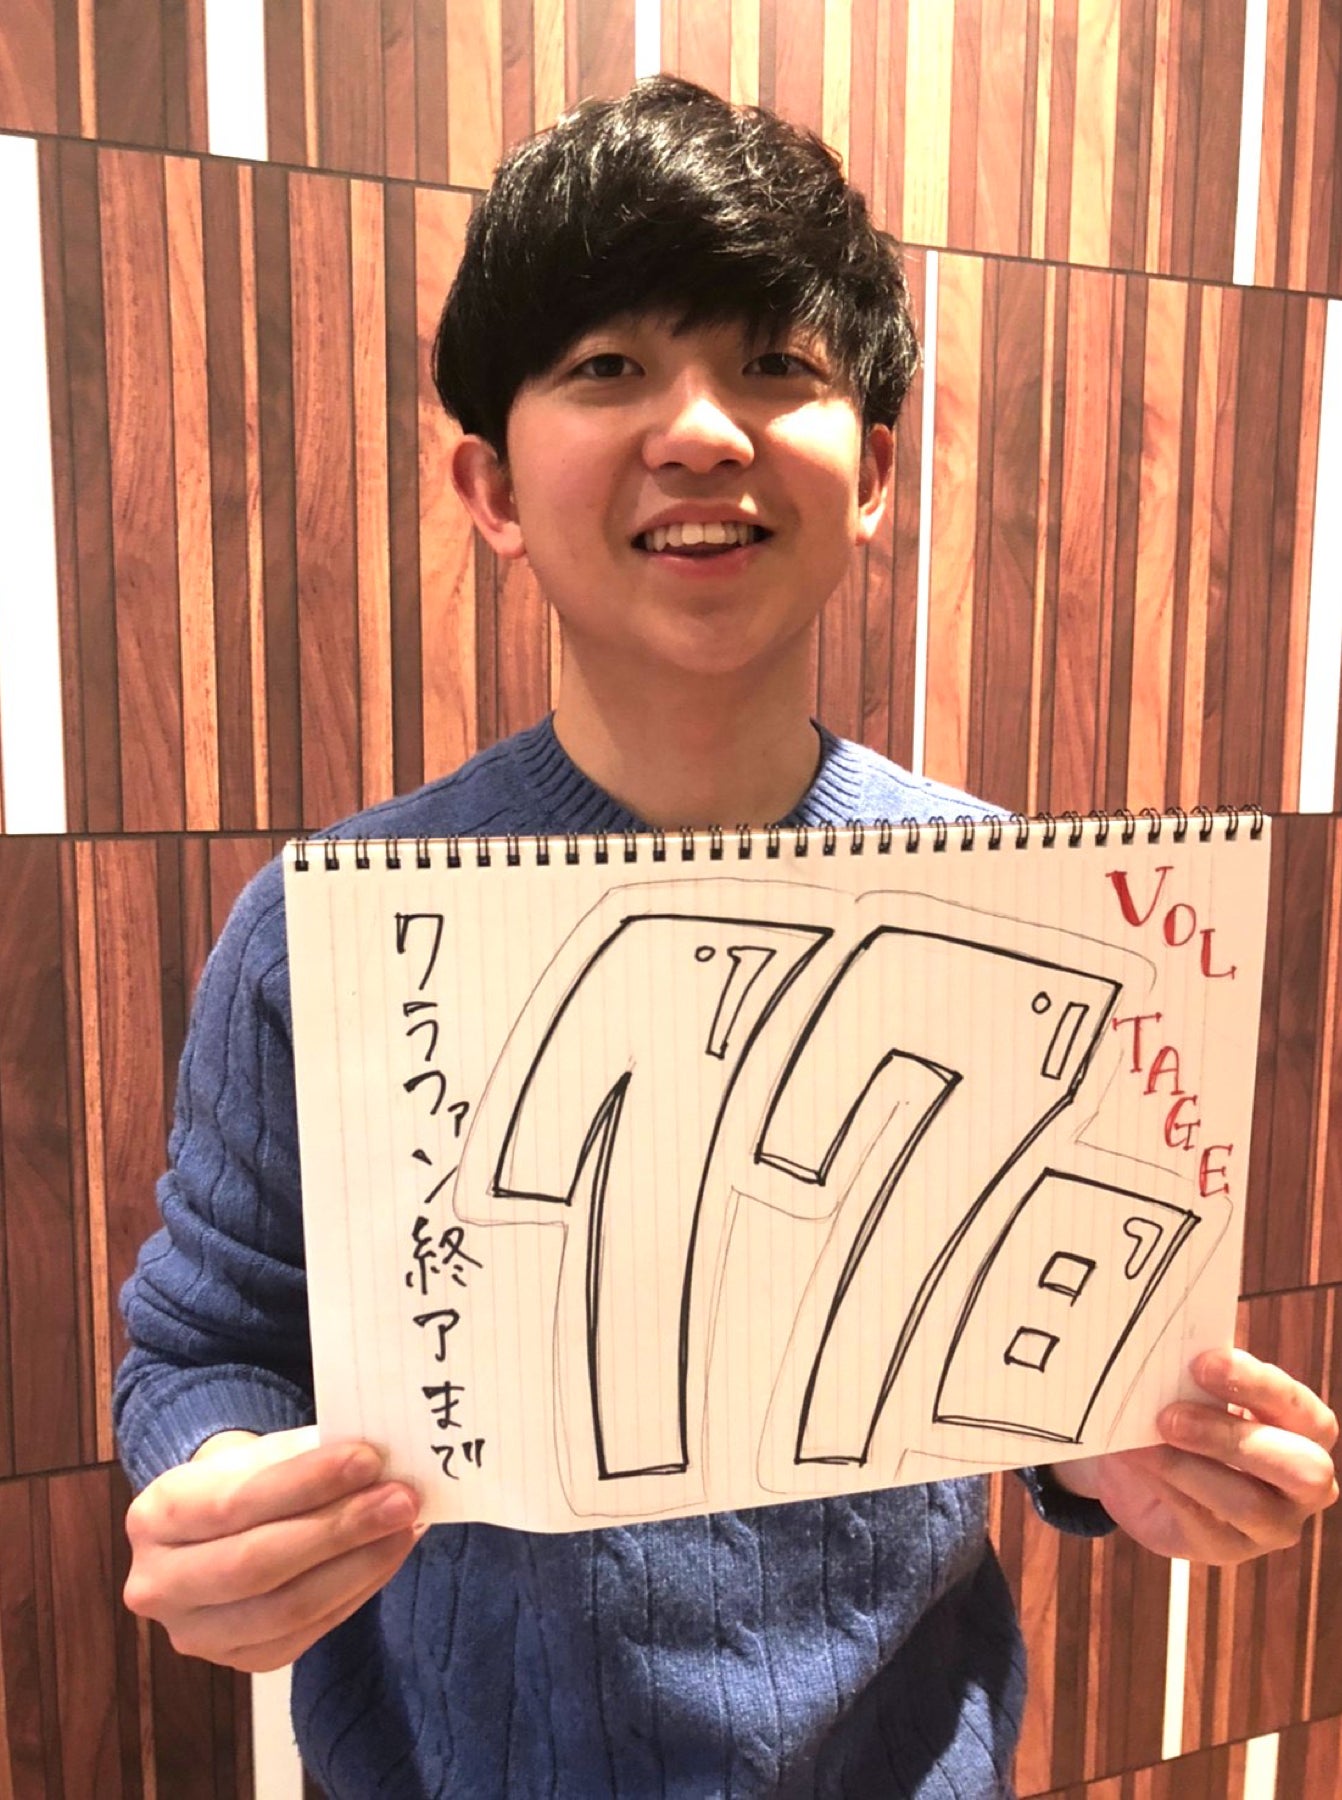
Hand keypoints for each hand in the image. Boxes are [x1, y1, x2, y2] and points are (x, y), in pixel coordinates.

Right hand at [123, 1427, 421, 1671]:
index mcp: (155, 1516)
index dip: (305, 1483)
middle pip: (256, 1565)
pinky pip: (307, 1632)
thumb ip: (305, 1456)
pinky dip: (358, 1591)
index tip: (369, 1458)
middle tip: (402, 1498)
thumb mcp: (258, 1454)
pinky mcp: (239, 1662)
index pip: (233, 1503)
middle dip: (339, 1529)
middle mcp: (160, 1585)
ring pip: (286, 1609)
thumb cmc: (242, 1480)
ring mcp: (197, 1634)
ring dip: (359, 1565)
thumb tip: (376, 1463)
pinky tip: (390, 1554)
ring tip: (406, 1524)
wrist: (211, 1531)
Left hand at [1050, 1349, 1338, 1563]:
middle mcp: (1303, 1484)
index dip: (1256, 1384)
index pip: (1302, 1410)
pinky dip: (1164, 1488)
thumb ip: (1195, 1379)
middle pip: (1302, 1468)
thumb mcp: (1193, 1391)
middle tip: (1169, 1417)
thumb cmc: (1184, 1417)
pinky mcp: (1227, 1548)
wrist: (1142, 1469)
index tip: (1201, 1363)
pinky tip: (1138, 1463)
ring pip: (1249, 1503)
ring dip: (1188, 1468)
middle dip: (1232, 1437)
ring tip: (1144, 1444)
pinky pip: (1202, 1523)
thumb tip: (1165, 1357)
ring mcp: (1271, 1523)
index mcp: (1305, 1430)